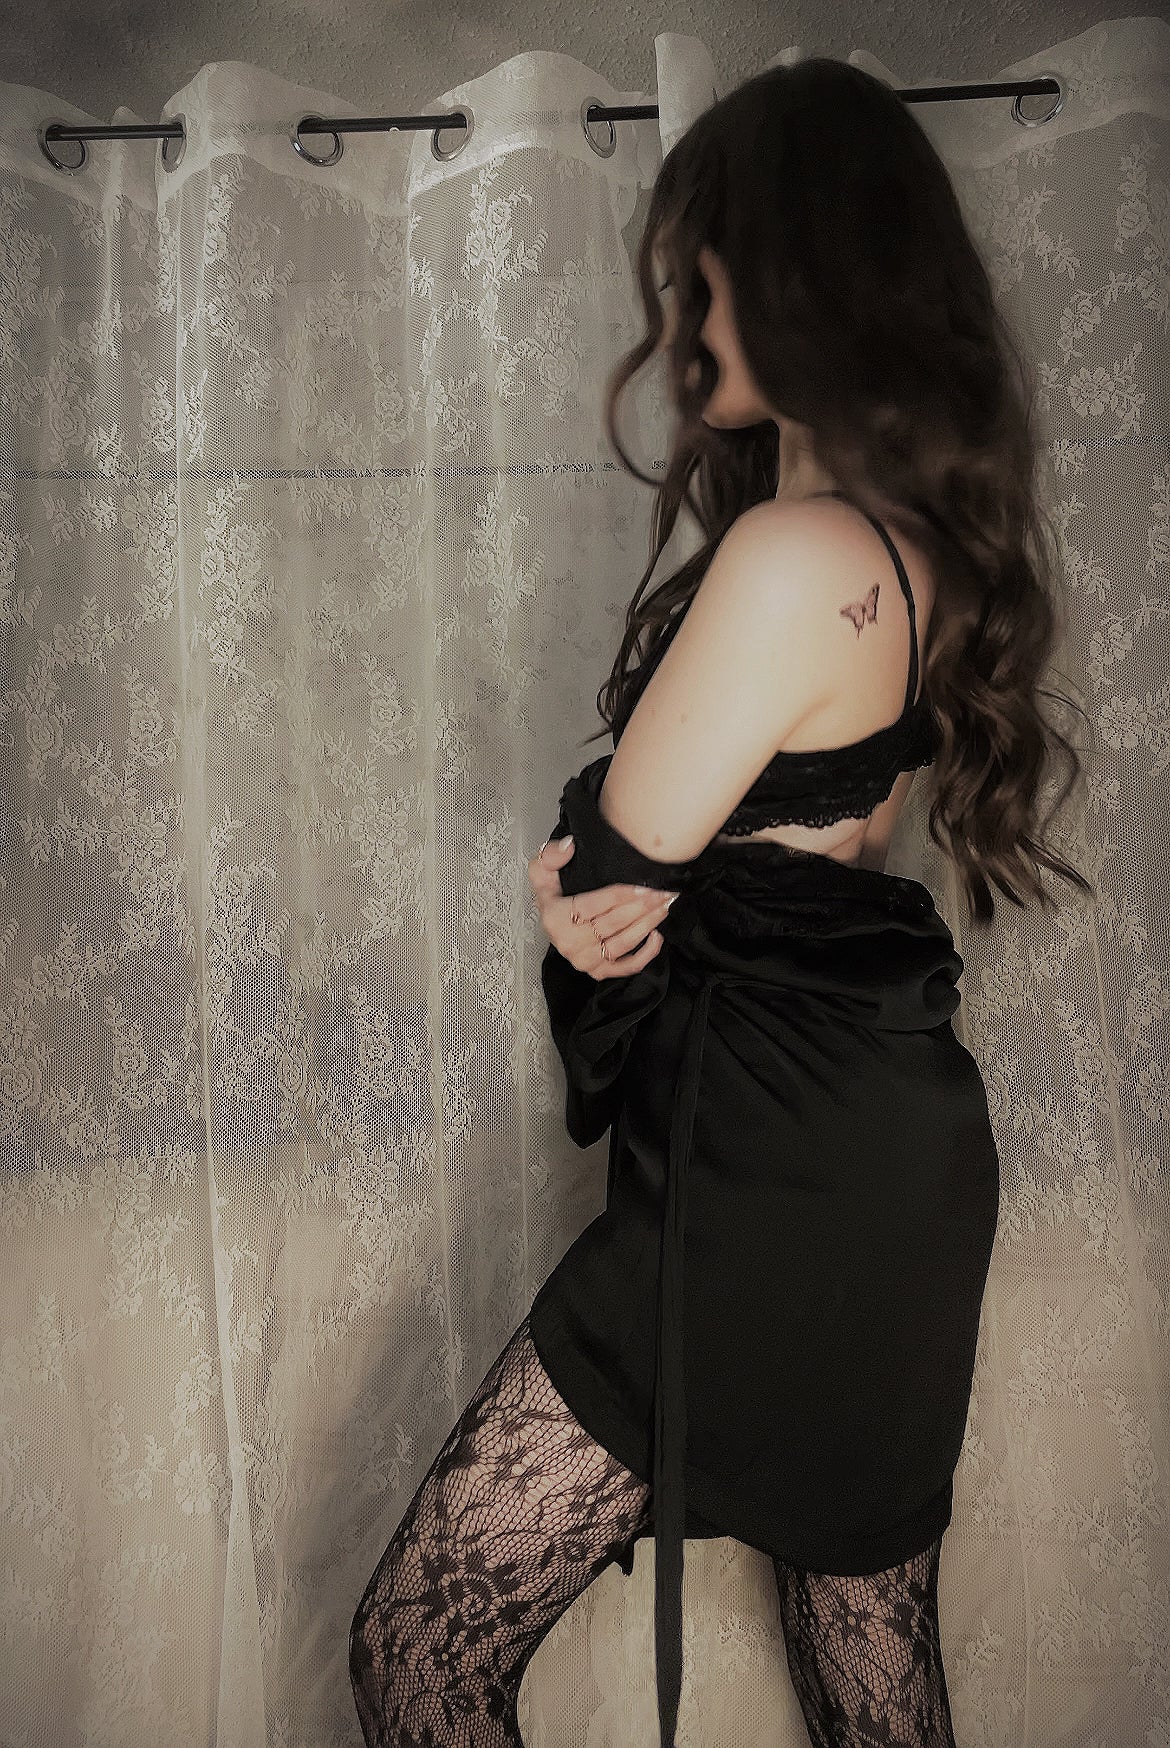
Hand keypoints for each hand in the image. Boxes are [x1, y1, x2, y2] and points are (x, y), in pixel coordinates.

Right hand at [527, 836, 680, 979]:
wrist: (551, 919)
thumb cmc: (552, 895)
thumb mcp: (542, 869)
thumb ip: (552, 855)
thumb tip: (570, 847)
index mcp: (555, 916)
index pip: (593, 905)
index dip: (621, 895)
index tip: (643, 885)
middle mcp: (569, 941)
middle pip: (612, 924)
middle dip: (642, 907)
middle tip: (662, 892)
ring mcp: (584, 959)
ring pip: (622, 943)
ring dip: (647, 924)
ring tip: (664, 906)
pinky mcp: (597, 970)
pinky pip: (625, 967)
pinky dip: (645, 954)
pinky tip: (657, 936)